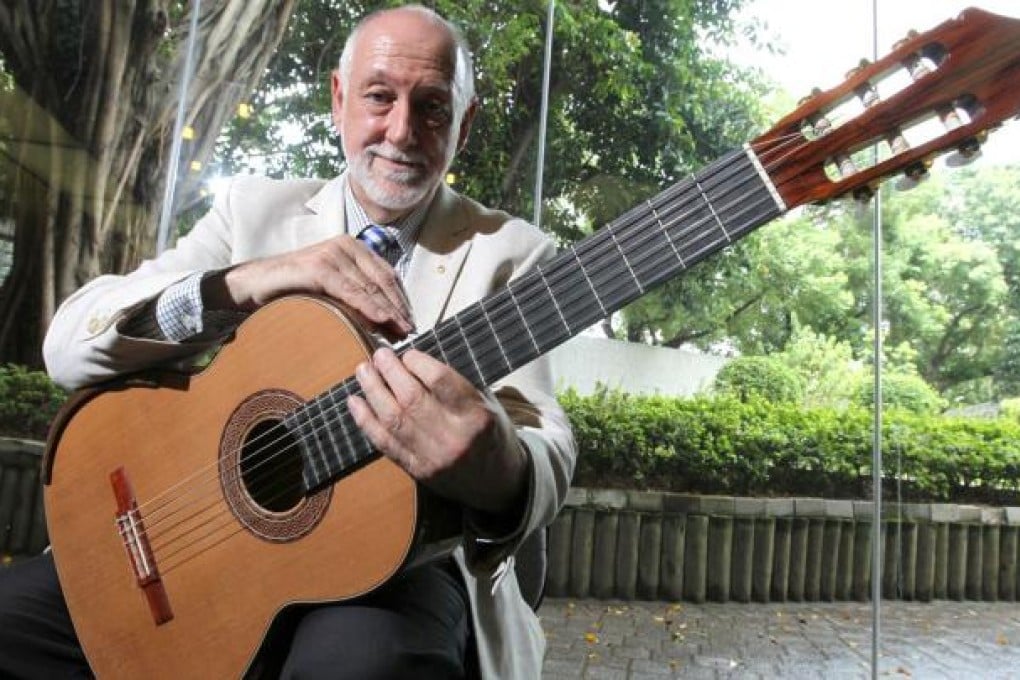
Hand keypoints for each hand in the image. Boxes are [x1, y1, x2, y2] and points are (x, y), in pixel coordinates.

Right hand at [203, 235, 413, 338]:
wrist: (254, 284)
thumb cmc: (294, 289)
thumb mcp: (333, 291)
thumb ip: (357, 297)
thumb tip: (388, 322)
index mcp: (353, 248)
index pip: (387, 274)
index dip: (401, 299)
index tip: (411, 321)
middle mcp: (346, 246)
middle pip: (382, 280)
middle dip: (399, 307)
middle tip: (411, 331)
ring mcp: (333, 254)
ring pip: (369, 286)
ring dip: (389, 310)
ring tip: (401, 331)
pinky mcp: (320, 267)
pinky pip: (350, 290)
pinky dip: (368, 306)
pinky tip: (382, 320)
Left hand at [347, 347, 528, 513]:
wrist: (497, 483)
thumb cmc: (492, 436)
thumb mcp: (488, 404)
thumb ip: (456, 384)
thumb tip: (416, 360)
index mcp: (476, 416)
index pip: (439, 381)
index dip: (417, 362)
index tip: (408, 353)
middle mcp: (453, 437)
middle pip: (411, 398)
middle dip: (390, 372)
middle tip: (379, 355)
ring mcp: (432, 457)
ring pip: (394, 419)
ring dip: (373, 391)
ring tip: (363, 371)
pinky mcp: (417, 470)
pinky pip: (385, 443)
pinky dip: (366, 421)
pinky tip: (355, 402)